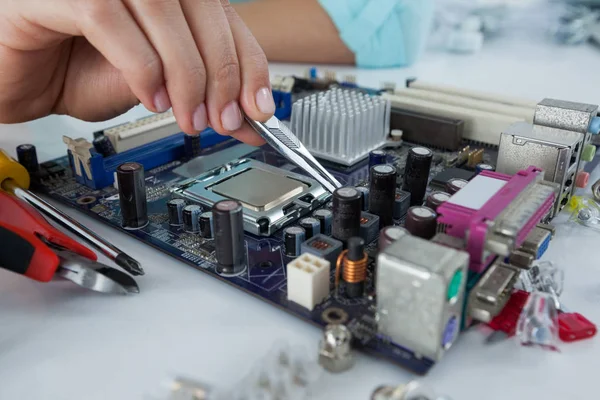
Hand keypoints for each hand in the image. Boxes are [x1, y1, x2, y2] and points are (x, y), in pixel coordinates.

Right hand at [0, 0, 272, 145]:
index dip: (248, 61)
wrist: (15, 77)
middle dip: (221, 73)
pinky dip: (139, 66)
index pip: (224, 15)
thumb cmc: (73, 70)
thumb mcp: (155, 86)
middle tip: (223, 119)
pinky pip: (108, 19)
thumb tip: (250, 119)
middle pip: (201, 6)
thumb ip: (201, 94)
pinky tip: (148, 97)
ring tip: (186, 116)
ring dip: (185, 73)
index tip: (259, 106)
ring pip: (161, 8)